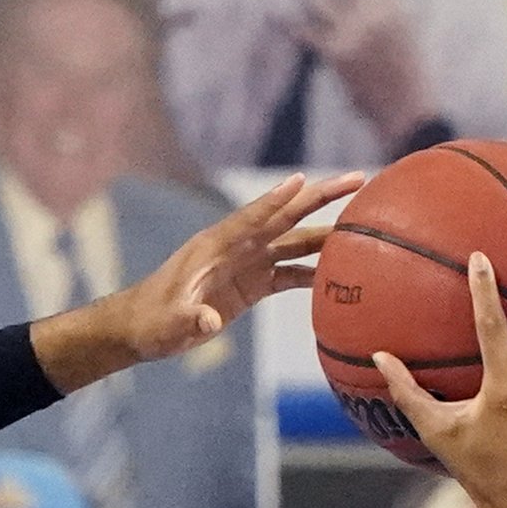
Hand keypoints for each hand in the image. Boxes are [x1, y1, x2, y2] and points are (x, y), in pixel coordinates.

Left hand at [108, 172, 364, 362]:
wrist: (141, 328)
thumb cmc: (151, 321)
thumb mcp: (168, 322)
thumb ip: (189, 319)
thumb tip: (208, 321)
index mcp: (214, 246)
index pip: (251, 217)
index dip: (276, 200)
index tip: (302, 179)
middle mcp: (236, 248)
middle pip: (286, 217)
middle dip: (321, 197)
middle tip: (358, 179)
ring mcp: (246, 264)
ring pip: (294, 242)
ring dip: (327, 233)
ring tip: (365, 224)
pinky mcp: (252, 284)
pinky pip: (290, 272)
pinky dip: (315, 271)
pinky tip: (342, 272)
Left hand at [290, 0, 433, 144]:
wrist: (406, 109)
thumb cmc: (410, 68)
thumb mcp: (404, 27)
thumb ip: (385, 1)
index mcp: (394, 3)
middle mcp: (372, 12)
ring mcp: (350, 31)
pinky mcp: (334, 53)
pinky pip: (307, 32)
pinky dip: (293, 24)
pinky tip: (278, 16)